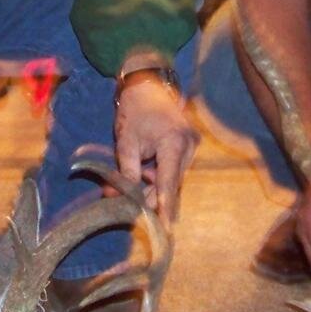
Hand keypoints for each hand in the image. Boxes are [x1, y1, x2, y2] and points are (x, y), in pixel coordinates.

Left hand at [114, 77, 198, 221]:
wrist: (147, 85)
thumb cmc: (134, 111)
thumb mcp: (126, 143)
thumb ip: (126, 172)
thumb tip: (119, 197)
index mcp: (174, 143)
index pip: (168, 182)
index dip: (165, 205)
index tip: (166, 226)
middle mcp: (189, 146)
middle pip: (171, 183)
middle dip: (152, 197)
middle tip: (131, 208)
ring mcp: (191, 146)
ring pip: (173, 177)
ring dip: (154, 187)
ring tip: (132, 190)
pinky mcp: (188, 146)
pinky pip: (174, 168)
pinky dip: (159, 175)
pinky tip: (144, 175)